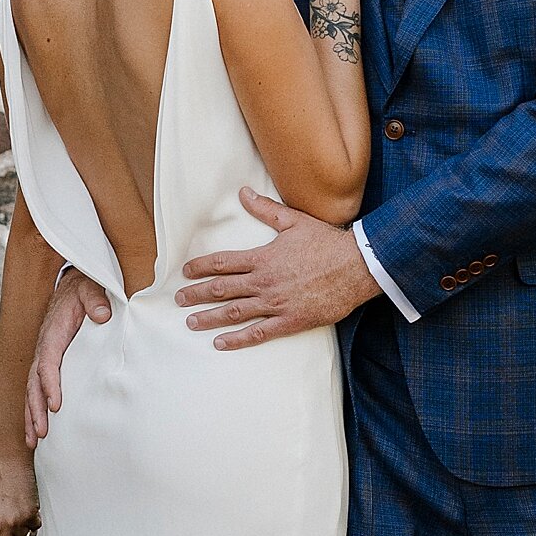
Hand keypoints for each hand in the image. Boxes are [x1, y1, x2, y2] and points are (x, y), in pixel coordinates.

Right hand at [26, 265, 112, 442]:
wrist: (73, 286)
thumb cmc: (83, 290)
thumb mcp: (91, 288)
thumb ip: (95, 299)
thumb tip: (102, 314)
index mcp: (53, 334)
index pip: (47, 362)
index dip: (49, 384)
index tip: (55, 404)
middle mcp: (44, 349)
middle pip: (34, 383)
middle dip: (36, 409)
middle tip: (42, 432)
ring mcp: (44, 359)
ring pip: (31, 391)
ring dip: (31, 416)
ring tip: (34, 441)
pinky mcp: (49, 365)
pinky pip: (37, 391)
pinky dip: (35, 411)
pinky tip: (37, 432)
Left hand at [178, 190, 379, 347]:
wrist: (357, 266)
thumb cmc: (327, 242)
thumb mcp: (294, 221)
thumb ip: (265, 209)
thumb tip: (243, 192)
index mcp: (263, 257)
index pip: (223, 263)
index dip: (201, 267)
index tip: (186, 272)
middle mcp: (265, 282)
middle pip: (222, 289)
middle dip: (197, 294)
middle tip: (178, 299)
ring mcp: (276, 303)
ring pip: (235, 313)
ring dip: (210, 318)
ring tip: (190, 323)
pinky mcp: (290, 320)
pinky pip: (259, 332)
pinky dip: (238, 339)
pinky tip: (220, 343)